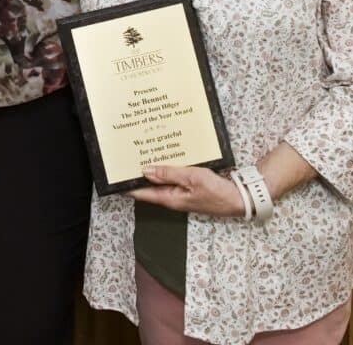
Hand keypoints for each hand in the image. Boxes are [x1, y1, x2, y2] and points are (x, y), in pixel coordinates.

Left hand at [129, 165, 244, 217]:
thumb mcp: (191, 178)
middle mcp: (172, 197)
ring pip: (161, 180)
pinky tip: (165, 157)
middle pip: (150, 186)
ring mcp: (181, 193)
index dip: (128, 186)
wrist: (237, 199)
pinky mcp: (189, 187)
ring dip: (152, 169)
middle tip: (126, 158)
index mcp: (170, 198)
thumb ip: (169, 174)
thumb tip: (146, 170)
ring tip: (141, 154)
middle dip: (138, 174)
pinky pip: (173, 177)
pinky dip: (167, 168)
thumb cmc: (215, 191)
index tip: (115, 177)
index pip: (142, 193)